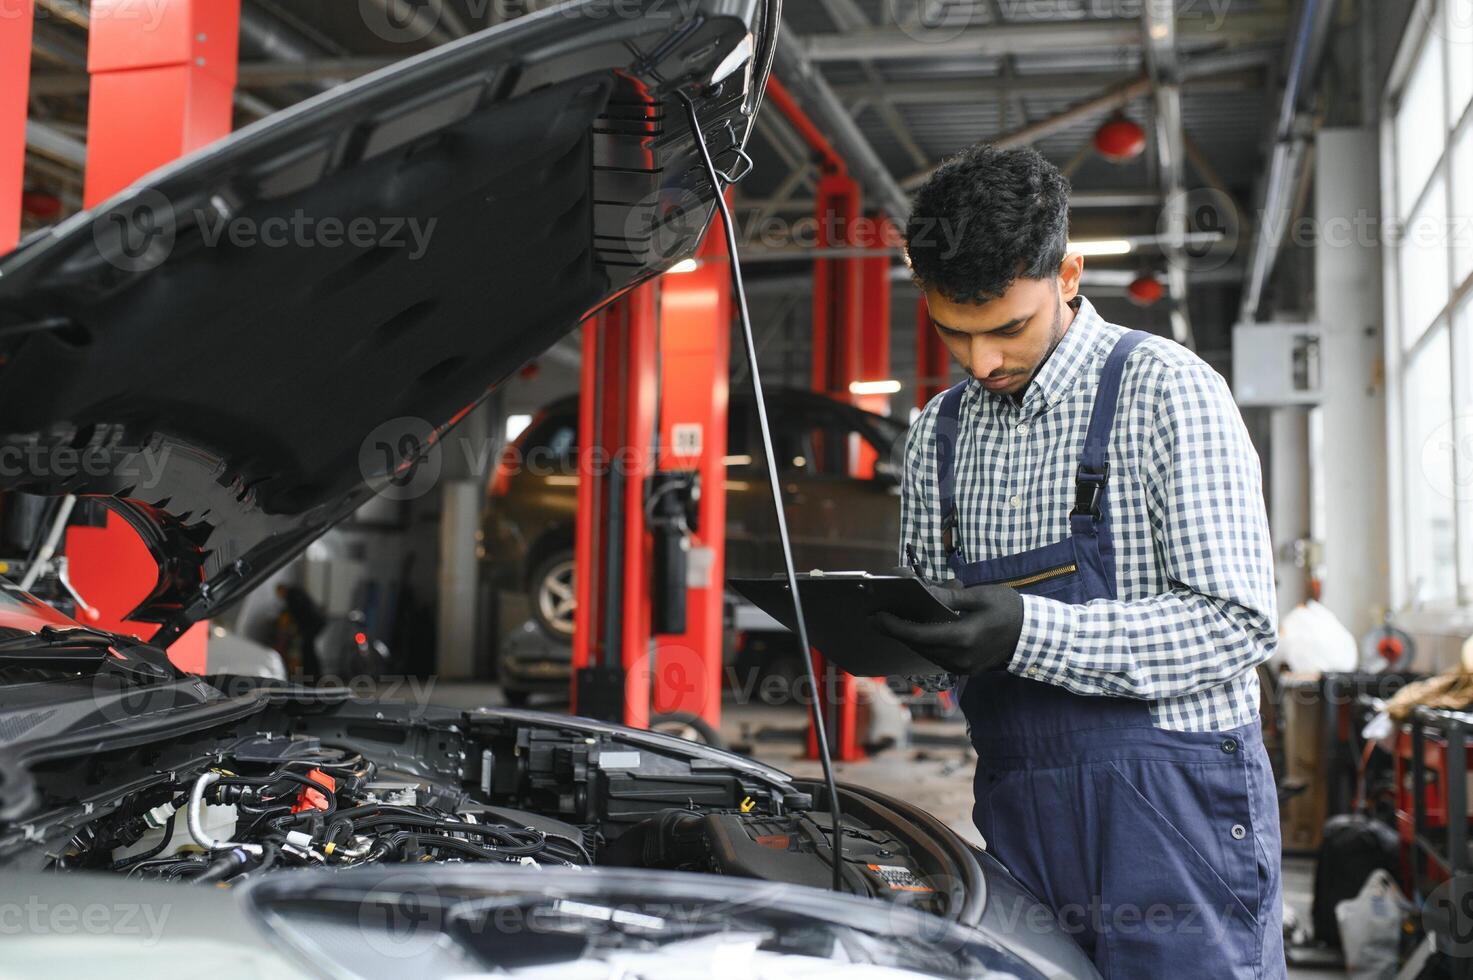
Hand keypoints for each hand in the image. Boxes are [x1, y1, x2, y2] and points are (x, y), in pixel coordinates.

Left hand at [871, 582, 1023, 674]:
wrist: (1035, 634)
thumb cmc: (1009, 609)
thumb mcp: (979, 596)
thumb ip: (948, 596)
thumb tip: (920, 590)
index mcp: (963, 637)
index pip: (918, 635)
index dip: (894, 626)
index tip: (877, 616)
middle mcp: (960, 658)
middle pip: (918, 646)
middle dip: (898, 631)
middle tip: (880, 616)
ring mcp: (964, 667)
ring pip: (926, 654)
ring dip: (912, 638)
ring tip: (898, 620)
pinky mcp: (966, 669)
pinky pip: (938, 658)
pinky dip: (927, 644)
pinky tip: (921, 629)